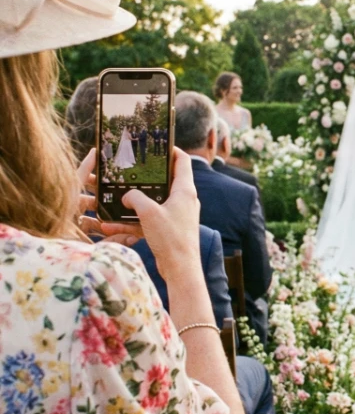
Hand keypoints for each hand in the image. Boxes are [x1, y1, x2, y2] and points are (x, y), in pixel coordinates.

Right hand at [100, 149, 202, 283]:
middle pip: (164, 180)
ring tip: (111, 196)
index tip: (156, 144)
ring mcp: (176, 215)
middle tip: (127, 169)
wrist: (180, 269)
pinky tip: (109, 225)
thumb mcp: (149, 212)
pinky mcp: (168, 229)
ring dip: (133, 202)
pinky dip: (132, 221)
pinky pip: (148, 220)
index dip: (171, 150)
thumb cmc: (171, 238)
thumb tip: (126, 195)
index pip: (182, 161)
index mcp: (185, 190)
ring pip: (152, 202)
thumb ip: (135, 198)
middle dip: (145, 176)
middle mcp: (183, 200)